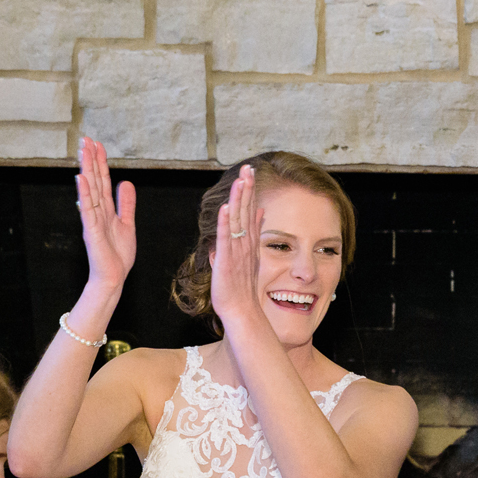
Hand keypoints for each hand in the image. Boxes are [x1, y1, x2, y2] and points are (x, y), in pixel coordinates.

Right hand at [75, 136, 136, 290]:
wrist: (113, 278)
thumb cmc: (118, 256)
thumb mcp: (127, 224)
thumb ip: (126, 204)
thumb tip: (125, 183)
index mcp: (106, 210)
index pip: (103, 181)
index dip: (101, 162)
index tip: (98, 144)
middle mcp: (98, 211)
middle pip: (94, 180)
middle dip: (91, 159)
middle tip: (87, 139)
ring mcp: (93, 220)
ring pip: (90, 190)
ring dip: (87, 170)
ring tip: (84, 151)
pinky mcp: (92, 230)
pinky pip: (87, 209)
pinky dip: (84, 193)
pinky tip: (81, 178)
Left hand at [208, 165, 264, 328]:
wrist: (241, 310)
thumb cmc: (240, 287)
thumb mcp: (246, 257)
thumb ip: (247, 235)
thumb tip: (252, 215)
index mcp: (248, 242)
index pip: (249, 211)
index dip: (249, 191)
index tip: (249, 172)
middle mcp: (244, 243)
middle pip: (246, 210)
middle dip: (247, 188)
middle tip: (249, 167)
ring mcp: (237, 251)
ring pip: (238, 219)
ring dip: (239, 199)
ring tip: (242, 179)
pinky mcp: (227, 260)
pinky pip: (226, 238)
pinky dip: (226, 222)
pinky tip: (226, 207)